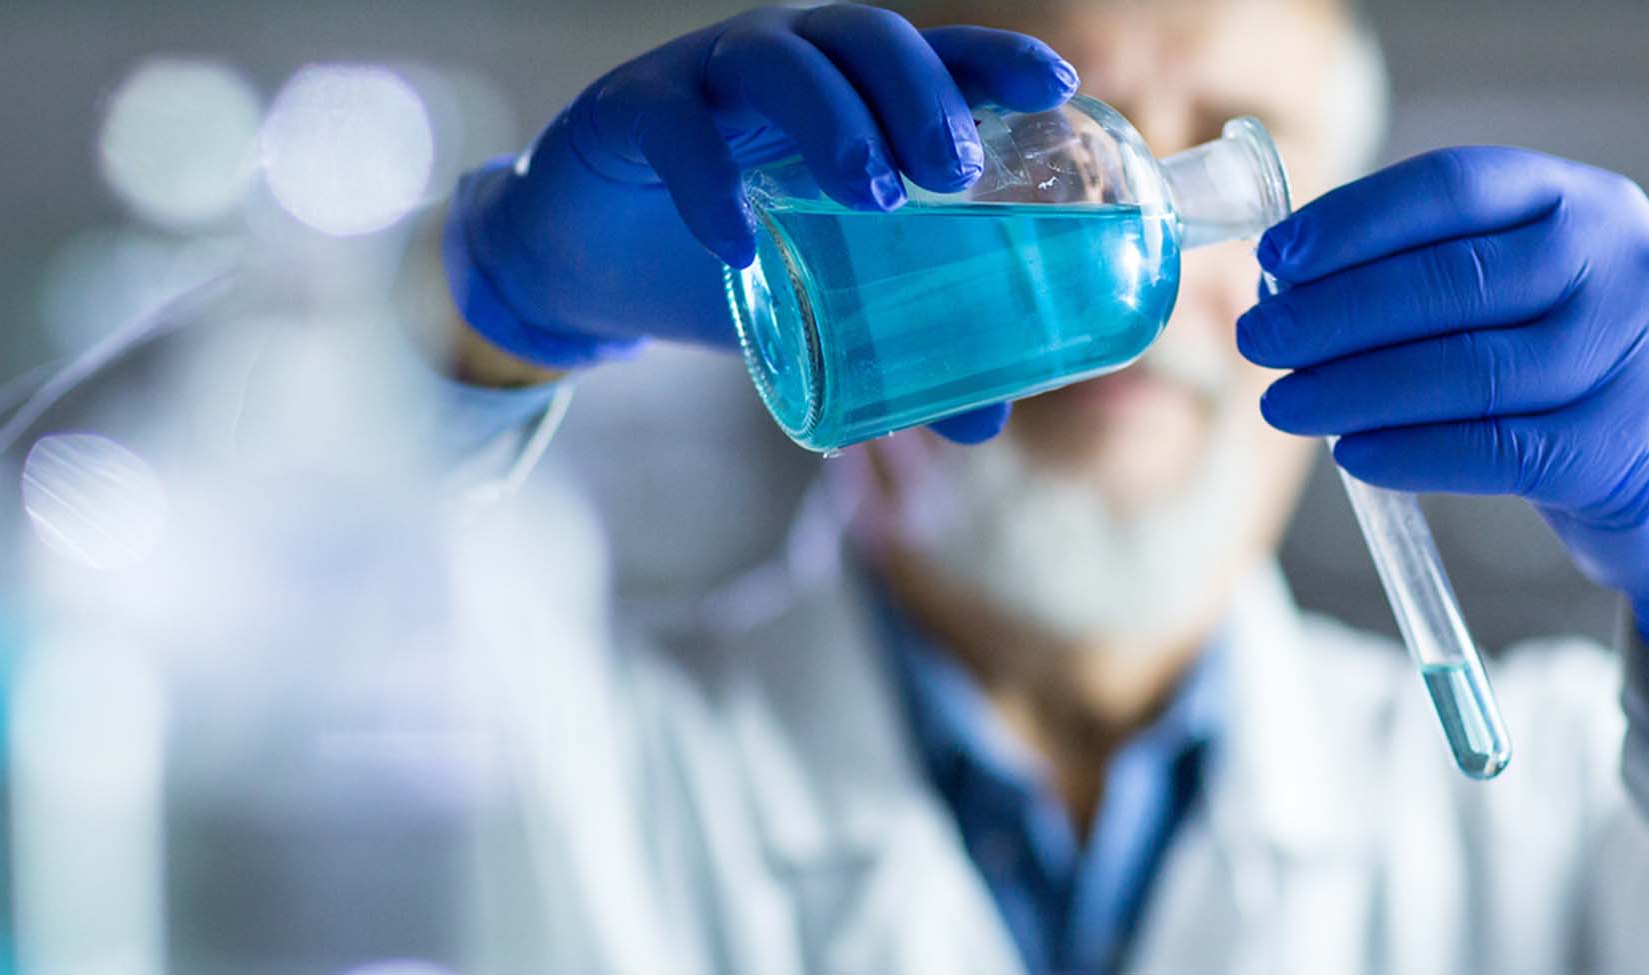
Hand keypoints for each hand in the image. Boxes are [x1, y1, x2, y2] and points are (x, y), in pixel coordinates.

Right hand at [443, 6, 1074, 440]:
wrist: (593, 262)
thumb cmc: (735, 258)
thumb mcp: (823, 299)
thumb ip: (902, 348)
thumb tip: (988, 421)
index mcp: (854, 89)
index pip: (935, 51)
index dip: (994, 57)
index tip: (1055, 88)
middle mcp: (791, 58)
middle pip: (865, 36)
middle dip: (919, 94)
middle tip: (954, 173)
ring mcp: (708, 73)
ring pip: (777, 56)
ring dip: (833, 120)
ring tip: (874, 198)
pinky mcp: (633, 106)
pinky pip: (674, 126)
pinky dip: (710, 182)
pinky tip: (740, 248)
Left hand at [1241, 147, 1648, 662]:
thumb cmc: (1581, 371)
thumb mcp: (1539, 290)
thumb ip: (1441, 270)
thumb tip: (1290, 282)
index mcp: (1586, 202)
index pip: (1455, 186)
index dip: (1355, 220)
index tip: (1276, 257)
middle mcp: (1622, 262)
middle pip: (1449, 281)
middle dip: (1334, 312)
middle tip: (1258, 339)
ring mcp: (1634, 353)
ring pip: (1464, 369)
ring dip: (1353, 388)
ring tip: (1283, 403)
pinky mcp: (1624, 445)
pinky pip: (1492, 447)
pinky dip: (1409, 450)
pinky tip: (1351, 453)